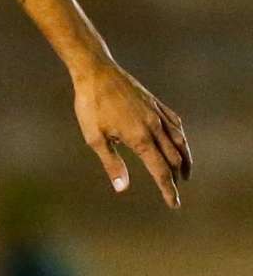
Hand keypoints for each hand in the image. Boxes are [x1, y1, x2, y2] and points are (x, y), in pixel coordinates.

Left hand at [72, 58, 190, 207]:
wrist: (97, 72)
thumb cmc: (91, 105)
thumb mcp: (95, 137)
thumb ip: (111, 163)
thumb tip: (122, 188)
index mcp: (140, 138)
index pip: (160, 170)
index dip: (168, 189)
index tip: (174, 203)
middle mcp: (154, 126)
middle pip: (173, 158)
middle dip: (175, 177)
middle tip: (175, 191)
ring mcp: (157, 113)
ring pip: (179, 141)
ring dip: (184, 159)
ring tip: (183, 172)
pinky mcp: (155, 103)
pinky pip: (175, 123)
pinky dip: (180, 137)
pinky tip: (179, 141)